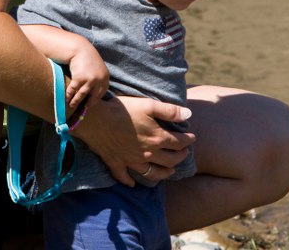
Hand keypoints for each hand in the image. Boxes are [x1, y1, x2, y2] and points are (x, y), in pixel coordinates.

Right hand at [66, 43, 108, 108]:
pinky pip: (73, 90)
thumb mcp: (98, 68)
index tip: (90, 104)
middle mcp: (99, 80)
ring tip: (71, 105)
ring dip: (75, 102)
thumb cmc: (88, 59)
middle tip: (82, 109)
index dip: (95, 100)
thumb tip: (93, 93)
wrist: (80, 49)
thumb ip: (98, 78)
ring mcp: (89, 80)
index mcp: (105, 78)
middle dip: (87, 104)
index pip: (101, 93)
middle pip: (93, 97)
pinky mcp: (79, 79)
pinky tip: (66, 98)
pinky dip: (68, 95)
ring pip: (82, 95)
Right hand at [73, 95, 194, 185]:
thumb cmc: (123, 110)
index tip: (193, 137)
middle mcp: (147, 154)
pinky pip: (125, 178)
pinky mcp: (117, 164)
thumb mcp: (149, 105)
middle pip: (170, 161)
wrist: (96, 119)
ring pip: (152, 174)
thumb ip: (170, 111)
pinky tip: (133, 184)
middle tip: (185, 153)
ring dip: (164, 173)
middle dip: (180, 157)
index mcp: (157, 139)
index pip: (179, 143)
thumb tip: (189, 114)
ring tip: (170, 170)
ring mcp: (132, 162)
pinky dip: (130, 182)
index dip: (188, 140)